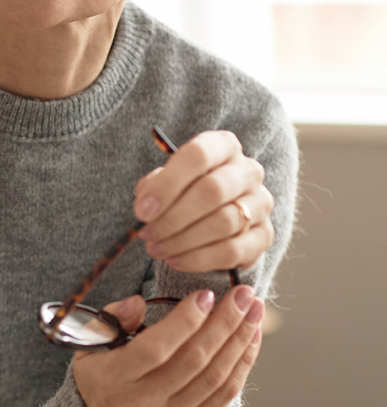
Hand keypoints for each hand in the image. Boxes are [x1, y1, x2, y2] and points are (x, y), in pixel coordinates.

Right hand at [72, 284, 264, 406]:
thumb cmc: (97, 377)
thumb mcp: (89, 345)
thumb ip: (111, 320)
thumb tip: (138, 302)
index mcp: (112, 379)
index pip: (154, 348)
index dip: (184, 321)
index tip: (206, 294)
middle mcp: (141, 403)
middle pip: (192, 360)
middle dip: (224, 323)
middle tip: (243, 294)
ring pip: (213, 378)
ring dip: (238, 341)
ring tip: (254, 312)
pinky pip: (222, 397)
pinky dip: (241, 367)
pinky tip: (250, 341)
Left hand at [134, 131, 273, 272]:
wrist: (209, 214)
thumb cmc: (183, 190)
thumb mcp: (164, 180)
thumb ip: (153, 187)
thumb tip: (147, 206)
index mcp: (223, 146)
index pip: (198, 155)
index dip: (167, 185)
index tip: (142, 211)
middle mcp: (248, 171)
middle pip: (212, 190)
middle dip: (173, 217)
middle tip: (148, 234)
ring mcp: (261, 203)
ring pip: (223, 223)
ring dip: (183, 241)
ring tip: (156, 249)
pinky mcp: (265, 235)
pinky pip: (233, 251)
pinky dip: (199, 259)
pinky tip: (175, 260)